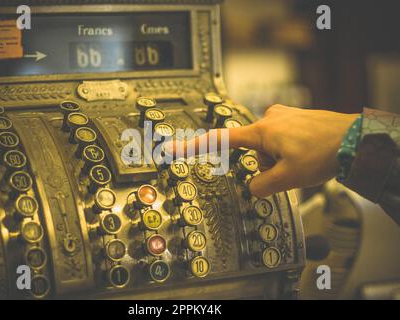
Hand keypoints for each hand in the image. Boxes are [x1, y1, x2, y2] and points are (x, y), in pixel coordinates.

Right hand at [164, 104, 358, 196]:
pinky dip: (289, 152)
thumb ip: (262, 187)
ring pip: (269, 148)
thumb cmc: (324, 152)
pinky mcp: (294, 119)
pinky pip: (282, 141)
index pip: (219, 140)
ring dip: (280, 160)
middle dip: (266, 164)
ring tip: (303, 161)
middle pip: (252, 151)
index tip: (173, 148)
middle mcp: (269, 119)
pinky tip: (306, 155)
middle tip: (289, 169)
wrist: (355, 139)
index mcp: (261, 131)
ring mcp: (282, 117)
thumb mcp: (288, 178)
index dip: (194, 146)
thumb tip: (253, 188)